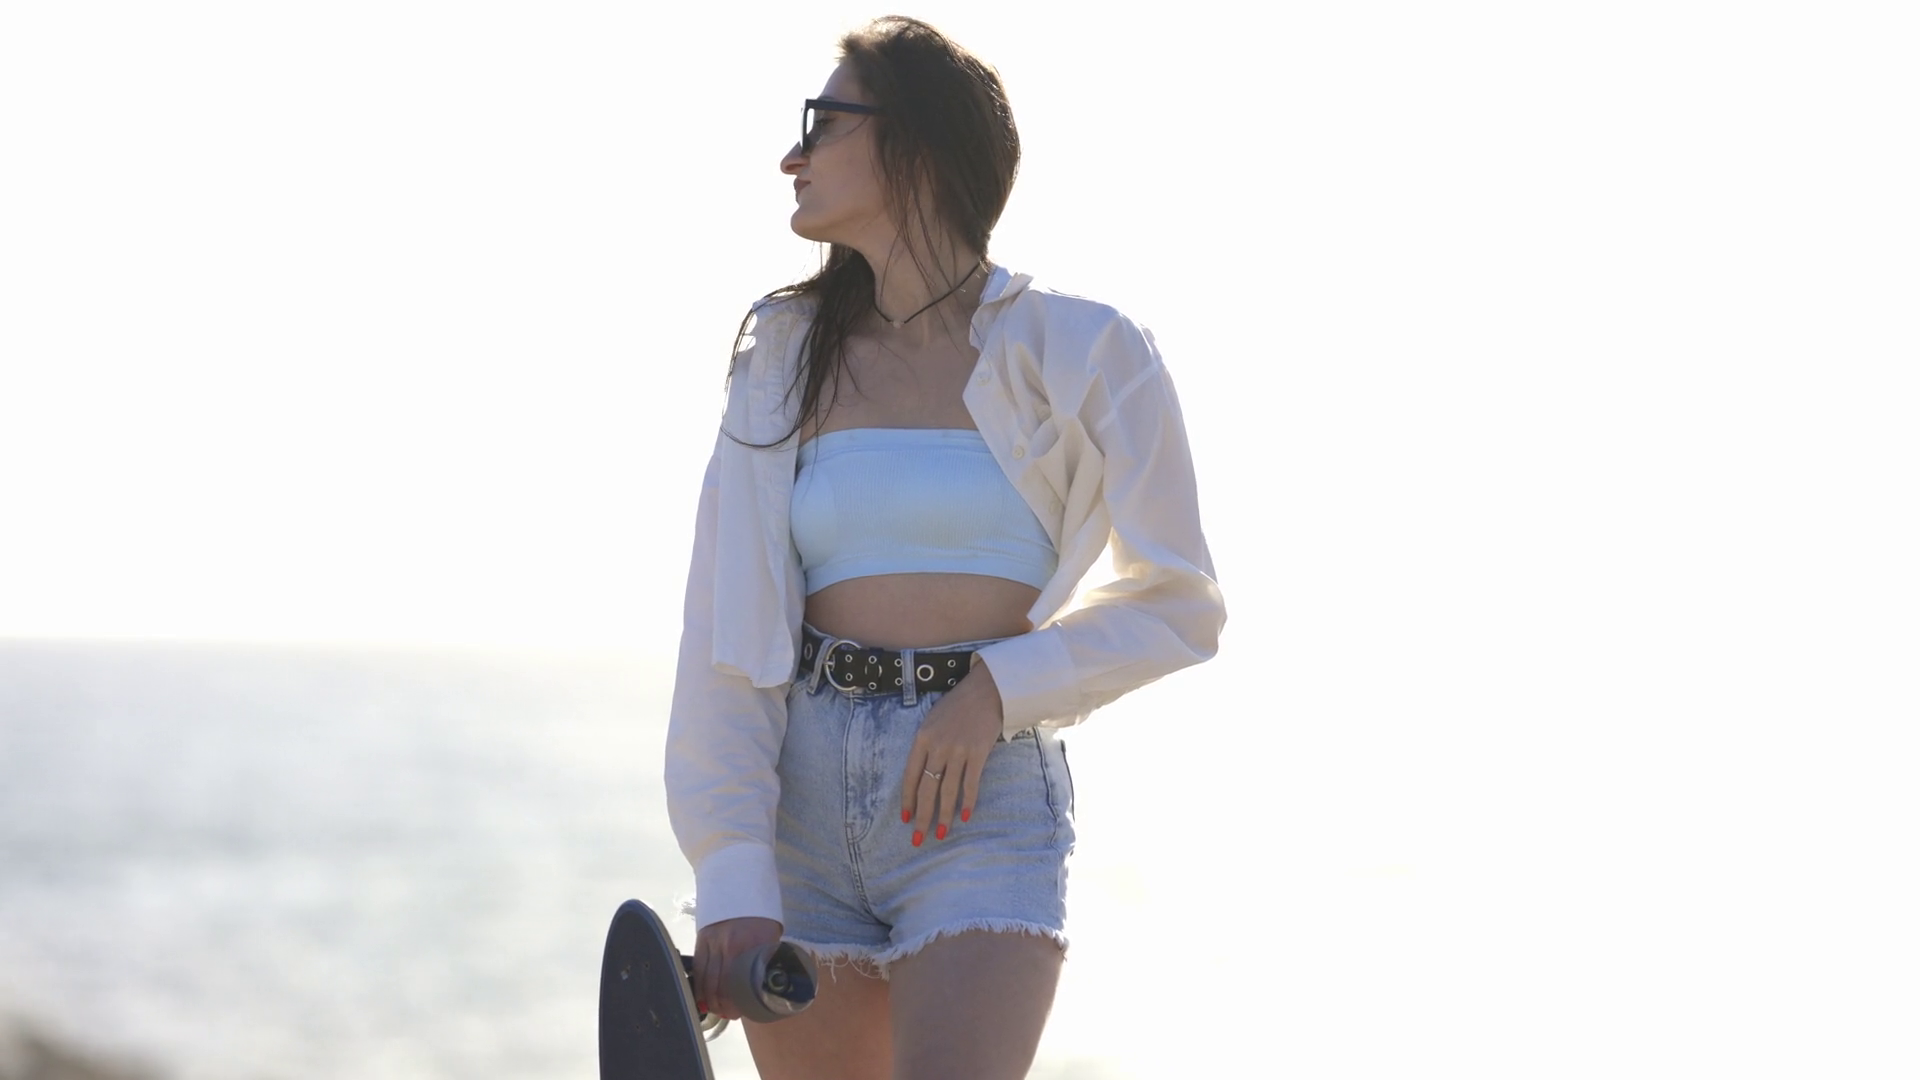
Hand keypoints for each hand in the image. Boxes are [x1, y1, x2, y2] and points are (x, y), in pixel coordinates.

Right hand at [693, 916, 782, 1019]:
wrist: (739, 885)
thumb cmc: (761, 914)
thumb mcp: (771, 936)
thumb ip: (766, 959)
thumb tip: (764, 985)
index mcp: (753, 945)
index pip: (742, 984)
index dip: (739, 1003)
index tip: (741, 1013)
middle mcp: (731, 946)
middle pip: (722, 986)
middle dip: (724, 1005)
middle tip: (729, 1015)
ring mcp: (714, 943)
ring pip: (707, 980)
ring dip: (710, 1000)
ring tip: (717, 1009)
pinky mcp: (701, 940)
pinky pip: (698, 969)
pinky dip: (699, 986)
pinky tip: (703, 997)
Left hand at [900, 659, 1004, 846]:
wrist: (987, 689)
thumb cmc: (958, 705)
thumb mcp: (933, 721)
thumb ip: (926, 745)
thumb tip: (922, 773)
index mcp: (921, 739)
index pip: (910, 776)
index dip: (907, 800)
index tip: (905, 819)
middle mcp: (937, 746)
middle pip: (927, 789)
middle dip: (921, 817)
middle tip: (917, 839)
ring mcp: (958, 750)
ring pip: (947, 791)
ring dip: (943, 815)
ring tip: (940, 834)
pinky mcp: (978, 753)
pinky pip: (971, 783)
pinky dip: (968, 802)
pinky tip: (965, 817)